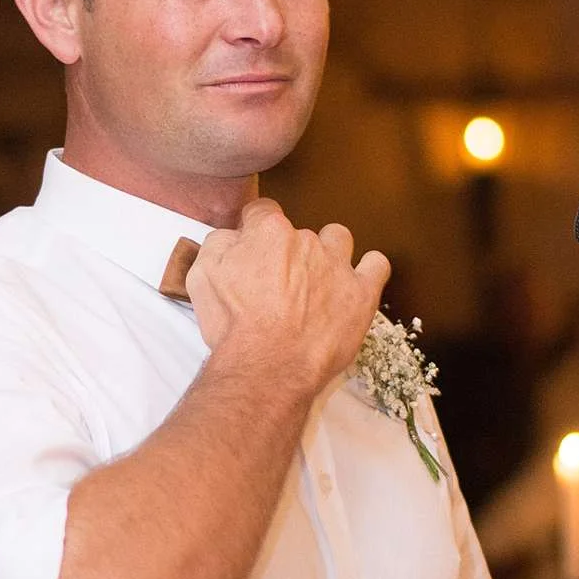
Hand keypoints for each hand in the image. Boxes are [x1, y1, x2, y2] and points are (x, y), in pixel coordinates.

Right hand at [186, 199, 389, 398]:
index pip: (262, 212)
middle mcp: (306, 241)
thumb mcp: (202, 277)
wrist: (268, 366)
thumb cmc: (234, 326)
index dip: (255, 230)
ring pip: (339, 239)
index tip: (253, 249)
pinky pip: (377, 266)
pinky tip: (358, 281)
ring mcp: (337, 266)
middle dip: (289, 252)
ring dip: (330, 252)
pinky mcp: (361, 294)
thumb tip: (232, 237)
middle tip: (278, 283)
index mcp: (268, 232)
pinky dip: (369, 270)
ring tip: (318, 279)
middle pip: (299, 233)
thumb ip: (218, 245)